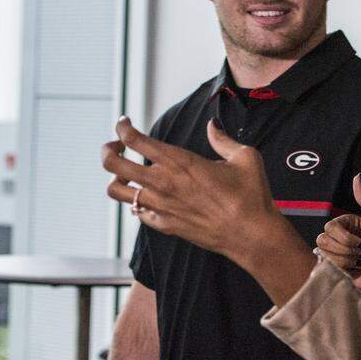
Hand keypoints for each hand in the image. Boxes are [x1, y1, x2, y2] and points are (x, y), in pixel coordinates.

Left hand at [101, 117, 290, 265]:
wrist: (251, 235)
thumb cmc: (251, 195)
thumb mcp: (244, 157)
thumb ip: (222, 139)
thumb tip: (213, 126)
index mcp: (179, 161)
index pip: (134, 139)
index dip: (122, 127)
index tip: (124, 123)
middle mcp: (163, 183)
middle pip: (113, 164)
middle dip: (108, 150)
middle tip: (116, 146)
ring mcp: (161, 206)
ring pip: (116, 191)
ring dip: (115, 178)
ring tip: (124, 173)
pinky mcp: (165, 225)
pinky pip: (136, 212)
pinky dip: (134, 202)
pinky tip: (146, 196)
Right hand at [315, 175, 360, 292]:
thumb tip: (357, 176)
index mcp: (353, 227)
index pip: (330, 226)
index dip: (342, 236)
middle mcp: (346, 241)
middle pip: (322, 239)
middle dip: (342, 248)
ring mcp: (344, 258)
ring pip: (325, 255)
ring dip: (346, 260)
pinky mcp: (345, 274)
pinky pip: (331, 270)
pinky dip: (345, 271)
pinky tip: (360, 271)